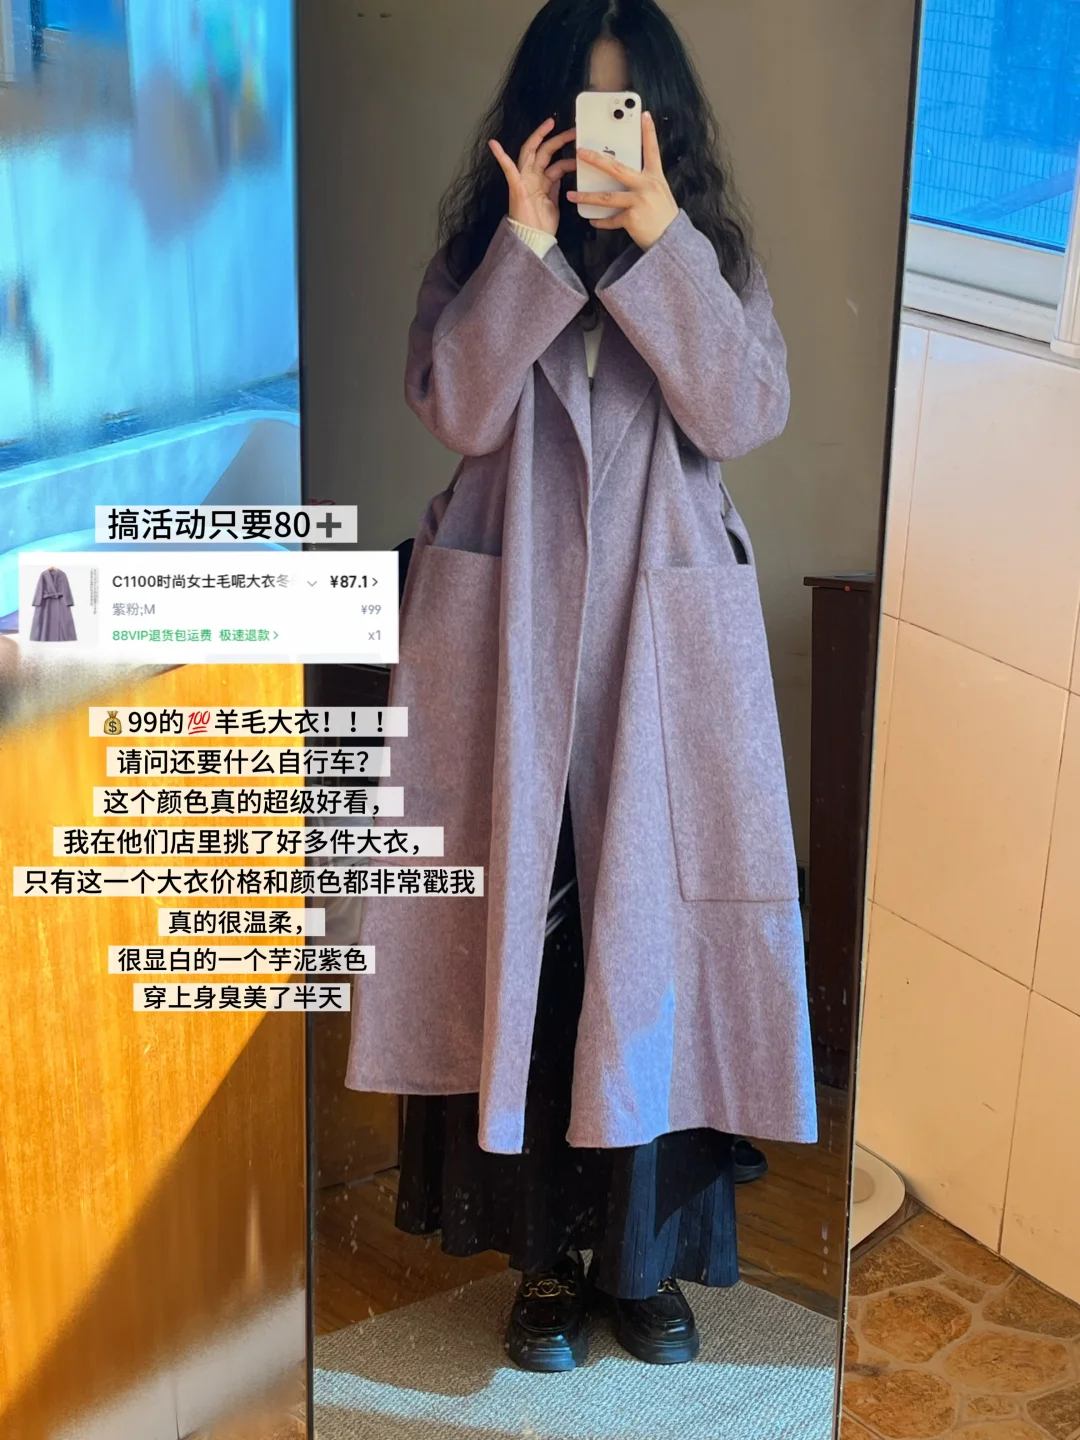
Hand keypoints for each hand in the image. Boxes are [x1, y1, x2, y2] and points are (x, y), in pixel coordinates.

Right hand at [489, 118, 576, 236]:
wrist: (533, 241)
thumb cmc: (542, 226)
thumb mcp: (554, 203)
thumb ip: (555, 188)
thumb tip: (561, 175)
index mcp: (543, 183)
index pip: (555, 162)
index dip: (566, 153)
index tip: (578, 144)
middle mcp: (533, 178)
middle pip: (545, 151)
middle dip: (558, 138)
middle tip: (573, 129)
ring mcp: (524, 180)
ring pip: (531, 152)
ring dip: (541, 136)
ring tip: (551, 123)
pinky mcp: (517, 187)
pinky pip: (508, 169)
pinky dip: (501, 157)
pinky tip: (494, 144)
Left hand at [567, 110, 678, 249]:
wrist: (671, 241)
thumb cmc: (664, 217)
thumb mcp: (660, 193)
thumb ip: (644, 182)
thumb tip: (623, 175)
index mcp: (655, 177)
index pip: (652, 150)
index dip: (649, 132)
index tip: (643, 114)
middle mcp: (647, 186)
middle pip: (617, 168)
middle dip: (597, 159)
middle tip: (580, 152)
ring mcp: (639, 202)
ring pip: (607, 197)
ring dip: (587, 196)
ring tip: (572, 195)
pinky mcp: (632, 218)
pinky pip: (611, 219)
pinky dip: (600, 221)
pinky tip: (592, 220)